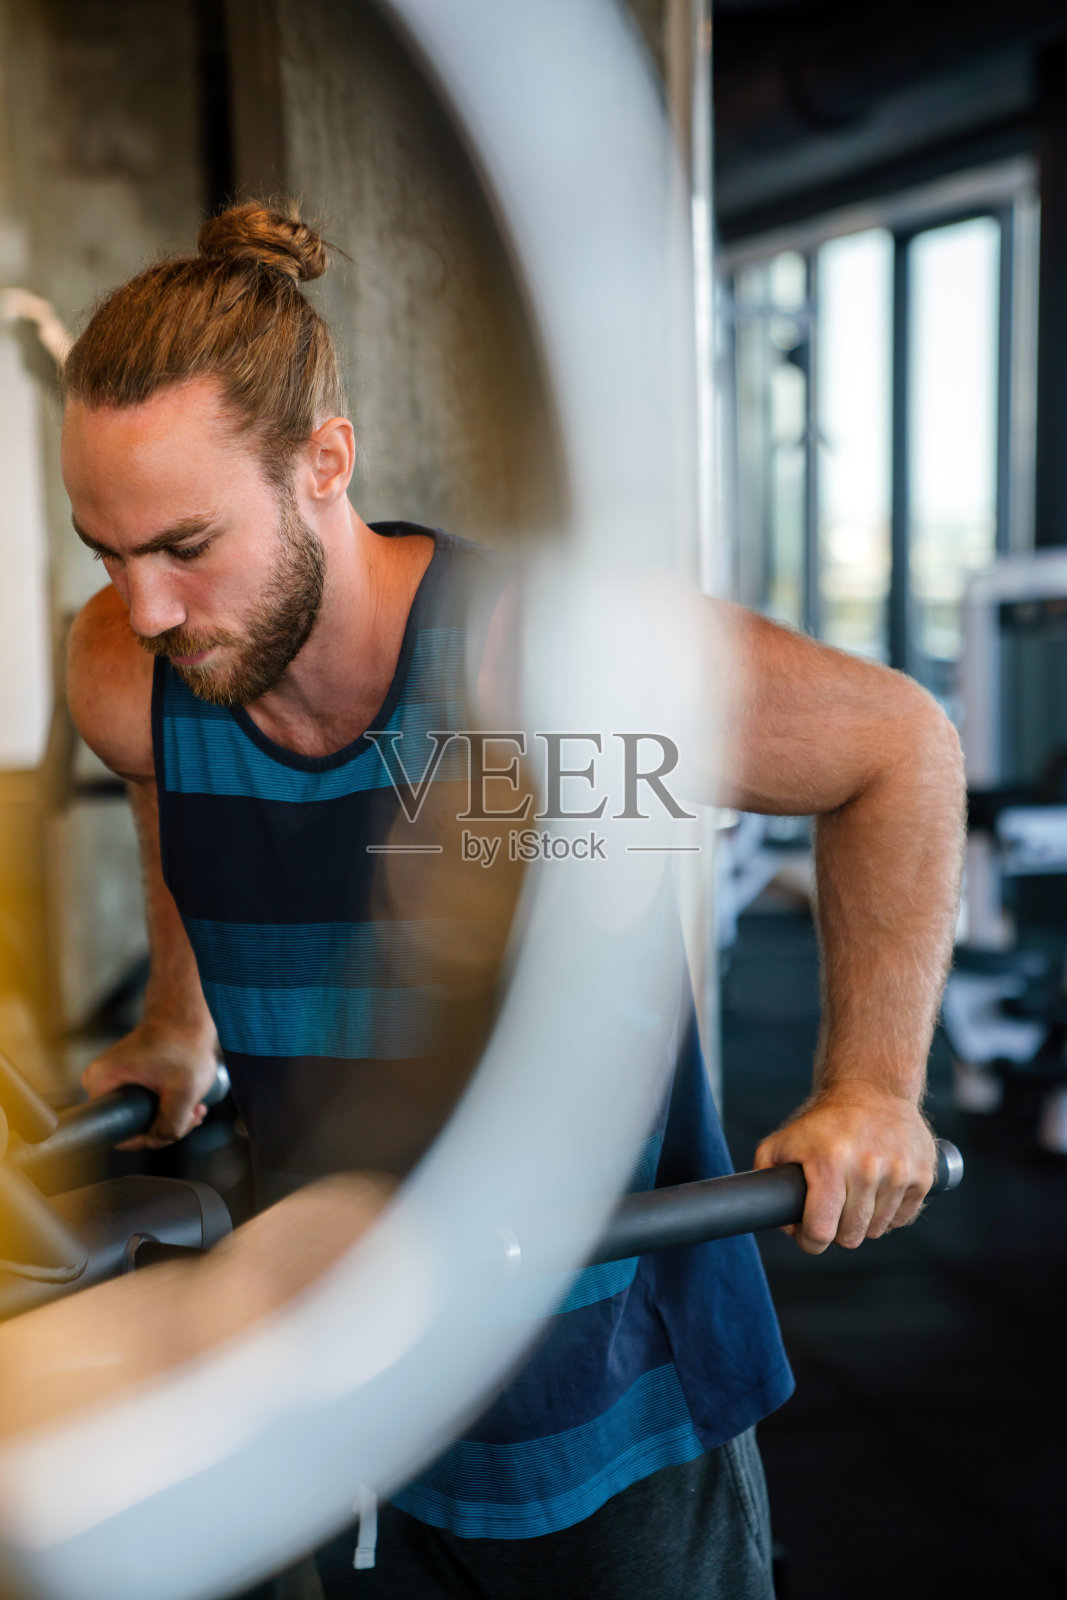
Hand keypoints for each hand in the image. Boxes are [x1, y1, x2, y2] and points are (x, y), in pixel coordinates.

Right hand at [82, 1020, 219, 1148]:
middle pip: (131, 1125)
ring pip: (141, 1116)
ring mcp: (111, 1079)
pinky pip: (143, 1103)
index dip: (148, 1138)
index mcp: (100, 1083)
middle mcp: (99, 1082)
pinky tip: (191, 1102)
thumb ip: (171, 1126)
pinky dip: (167, 1105)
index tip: (176, 1126)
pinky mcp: (125, 1076)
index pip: (118, 1133)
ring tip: (196, 1106)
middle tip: (193, 1114)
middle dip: (165, 1126)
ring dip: (171, 1116)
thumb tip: (159, 1140)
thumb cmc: (184, 1045)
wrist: (186, 1016)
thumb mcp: (184, 1092)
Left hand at [753, 1081, 936, 1254]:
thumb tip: (783, 1222)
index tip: (809, 1236)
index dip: (810, 1242)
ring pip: (877, 1230)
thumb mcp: (783, 1141)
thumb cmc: (824, 1121)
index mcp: (829, 1162)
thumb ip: (766, 1178)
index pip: (821, 1231)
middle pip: (851, 1236)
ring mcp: (899, 1172)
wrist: (872, 1087)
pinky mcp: (924, 1175)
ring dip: (864, 1222)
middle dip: (837, 1231)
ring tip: (854, 1196)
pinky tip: (877, 1192)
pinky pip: (902, 1219)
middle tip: (832, 1211)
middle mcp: (867, 1168)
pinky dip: (888, 1214)